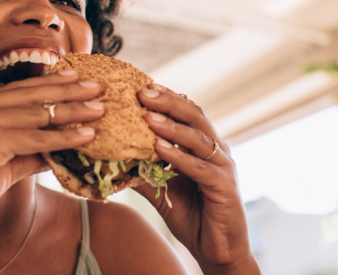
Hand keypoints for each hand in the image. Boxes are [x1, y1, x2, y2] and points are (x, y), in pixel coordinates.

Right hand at [0, 71, 102, 243]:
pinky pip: (34, 137)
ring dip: (71, 111)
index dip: (45, 84)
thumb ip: (24, 154)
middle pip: (27, 95)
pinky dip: (63, 137)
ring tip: (99, 109)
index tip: (72, 78)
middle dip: (65, 89)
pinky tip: (85, 136)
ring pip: (35, 113)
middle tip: (95, 85)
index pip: (13, 92)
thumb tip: (56, 151)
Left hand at [136, 84, 259, 273]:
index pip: (188, 113)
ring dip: (172, 126)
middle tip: (143, 92)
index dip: (167, 98)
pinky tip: (159, 148)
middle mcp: (217, 151)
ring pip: (198, 138)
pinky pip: (200, 167)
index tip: (142, 87)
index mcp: (205, 147)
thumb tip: (114, 158)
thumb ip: (145, 172)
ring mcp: (223, 167)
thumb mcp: (163, 191)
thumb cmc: (194, 217)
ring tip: (148, 116)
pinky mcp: (224, 186)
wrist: (218, 250)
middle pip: (195, 116)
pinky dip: (179, 156)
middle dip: (168, 102)